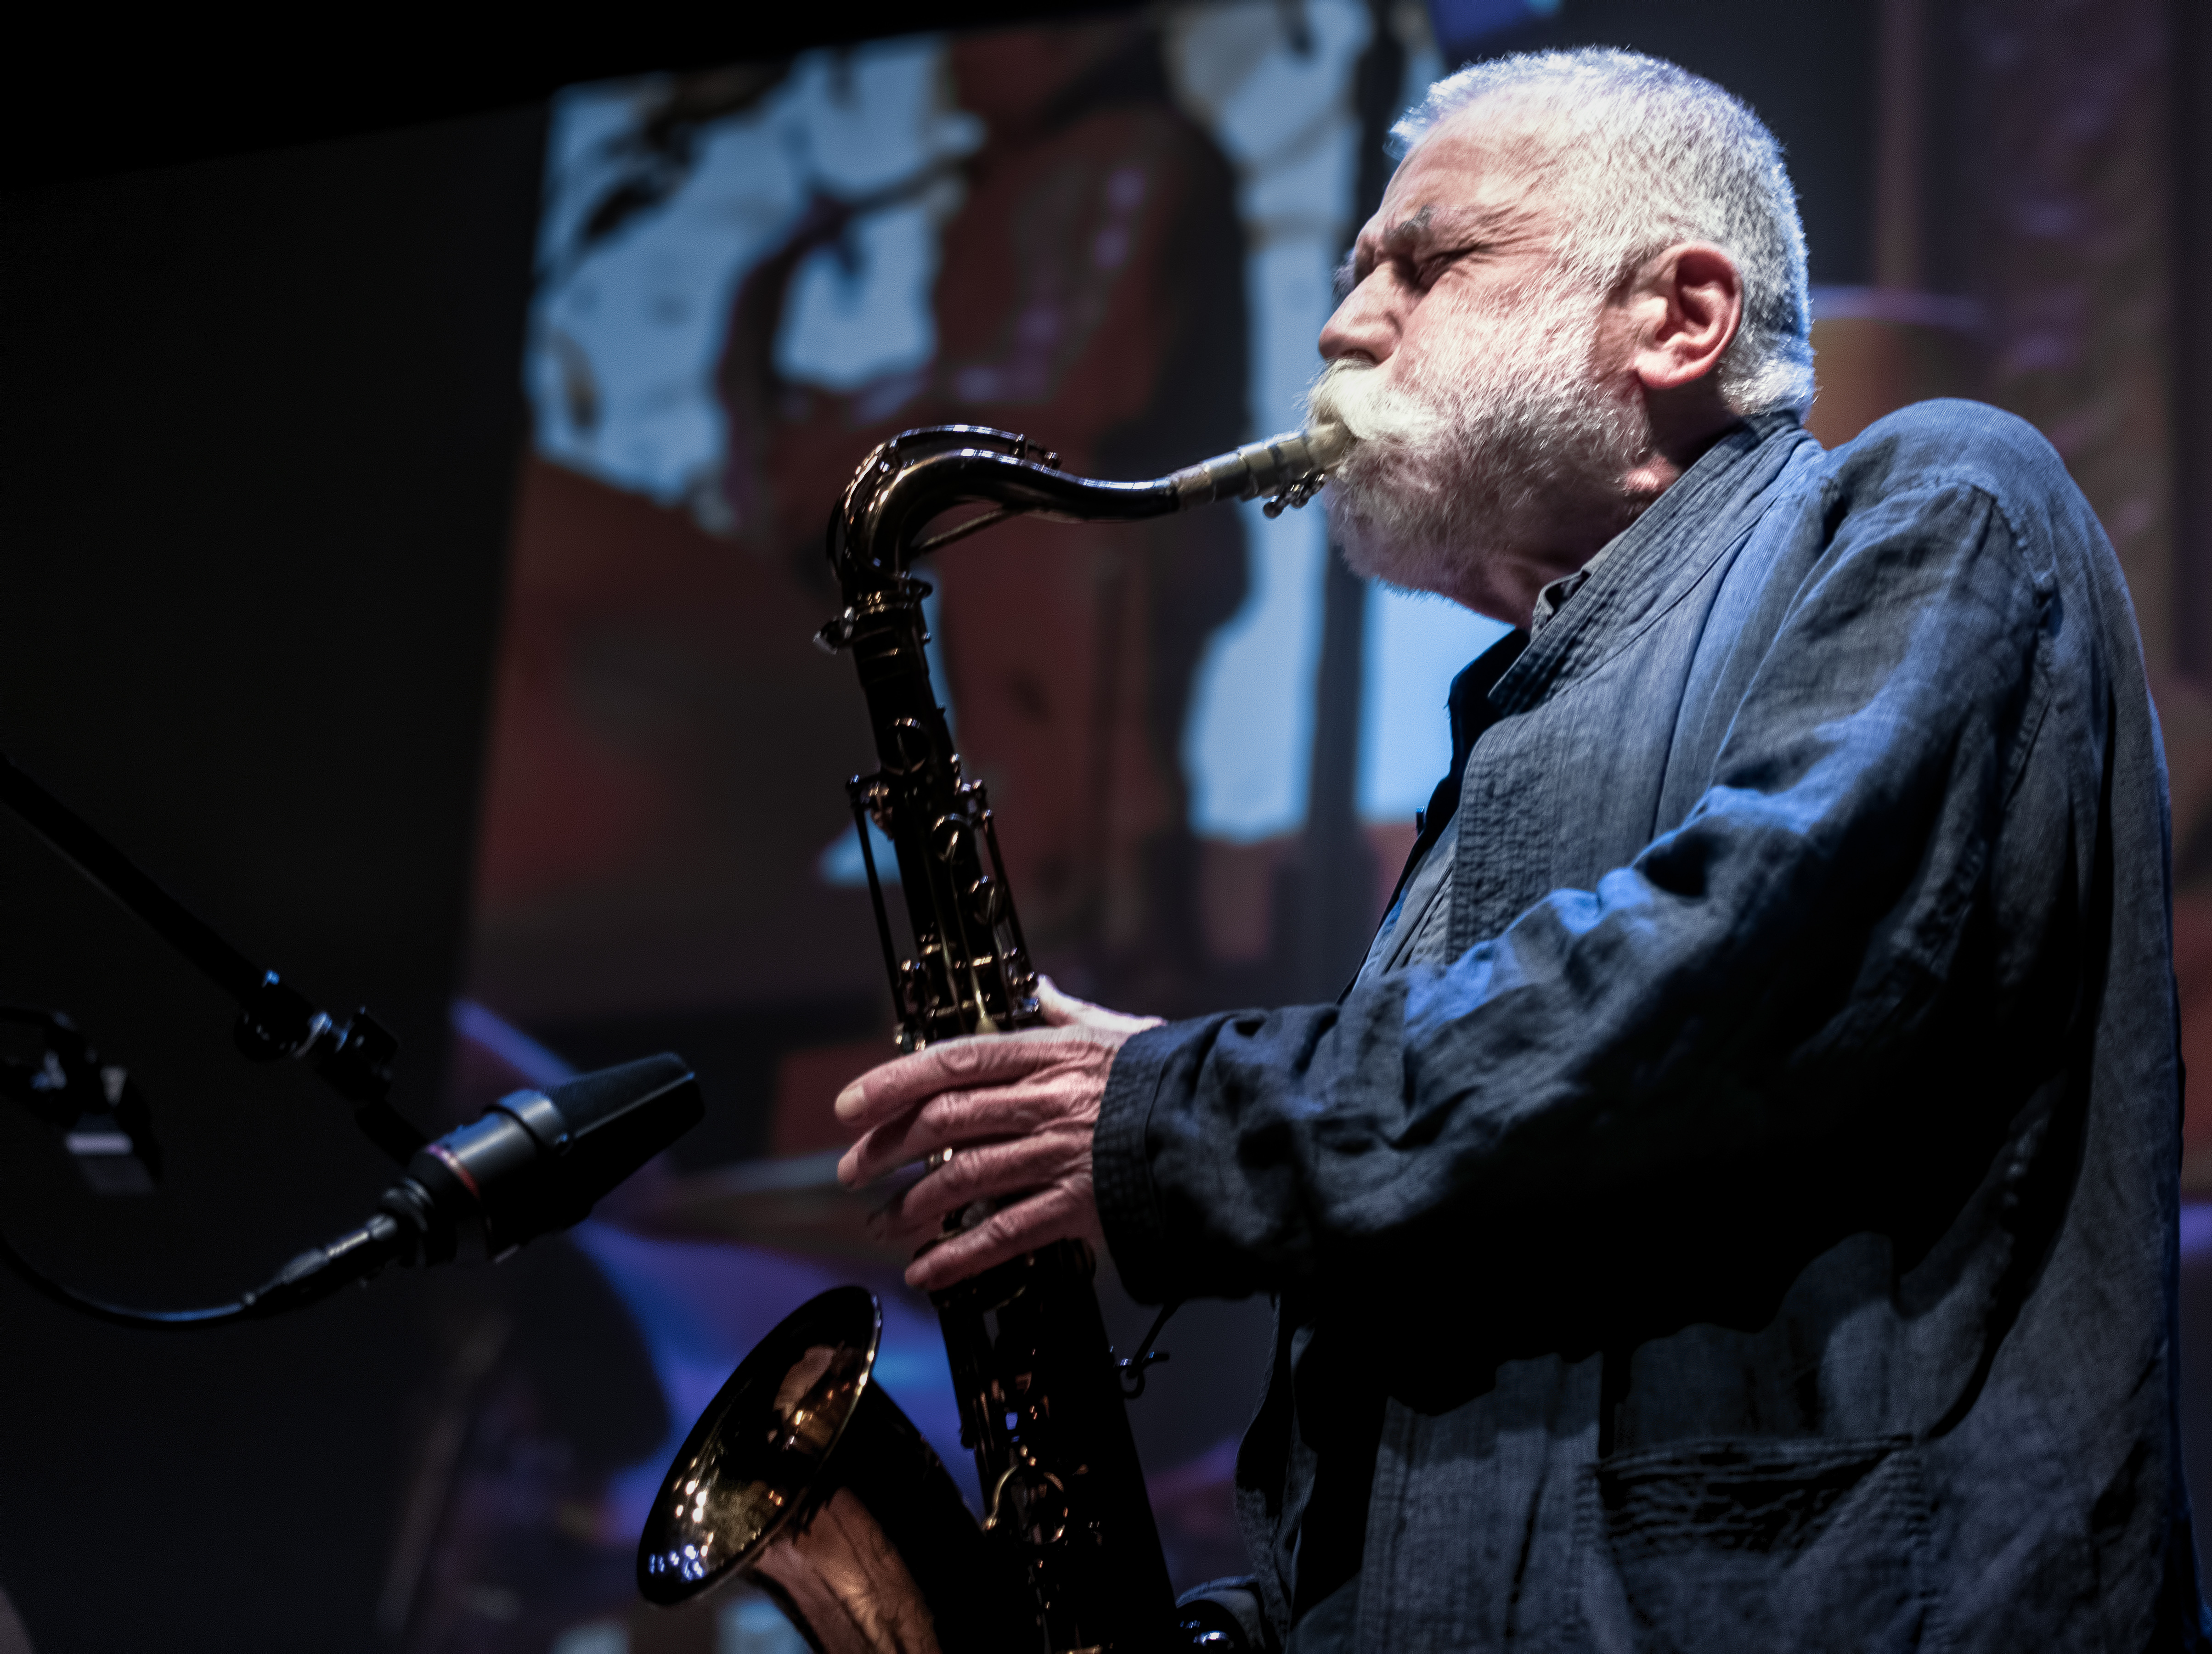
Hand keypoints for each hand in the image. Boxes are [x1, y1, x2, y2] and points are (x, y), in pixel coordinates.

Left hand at [835, 978, 1160, 1291]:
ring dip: (913, 1206)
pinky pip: (1002, 1235)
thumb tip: (1038, 985)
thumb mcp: (1119, 1030)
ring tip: (885, 1222)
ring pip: (962, 1180)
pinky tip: (927, 1271)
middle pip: (943, 1123)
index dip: (892, 1082)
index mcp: (1049, 1056)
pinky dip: (956, 1257)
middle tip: (855, 1169)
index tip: (851, 1106)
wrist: (1225, 1128)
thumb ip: (1068, 1011)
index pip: (952, 1062)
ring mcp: (1057, 1156)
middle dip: (887, 1150)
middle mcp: (1044, 1104)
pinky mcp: (1076, 1207)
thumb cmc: (1170, 1079)